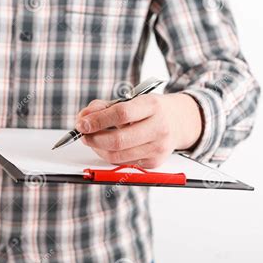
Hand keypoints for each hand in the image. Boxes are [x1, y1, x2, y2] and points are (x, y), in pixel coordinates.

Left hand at [75, 93, 202, 167]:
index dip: (98, 120)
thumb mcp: (131, 100)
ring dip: (98, 149)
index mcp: (152, 106)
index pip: (121, 114)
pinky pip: (123, 163)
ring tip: (91, 140)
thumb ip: (104, 107)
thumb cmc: (151, 110)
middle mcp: (159, 128)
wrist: (180, 121)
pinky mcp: (154, 162)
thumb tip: (83, 118)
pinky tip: (106, 147)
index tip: (82, 123)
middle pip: (118, 140)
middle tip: (82, 134)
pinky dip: (109, 155)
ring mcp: (158, 148)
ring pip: (118, 156)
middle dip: (94, 139)